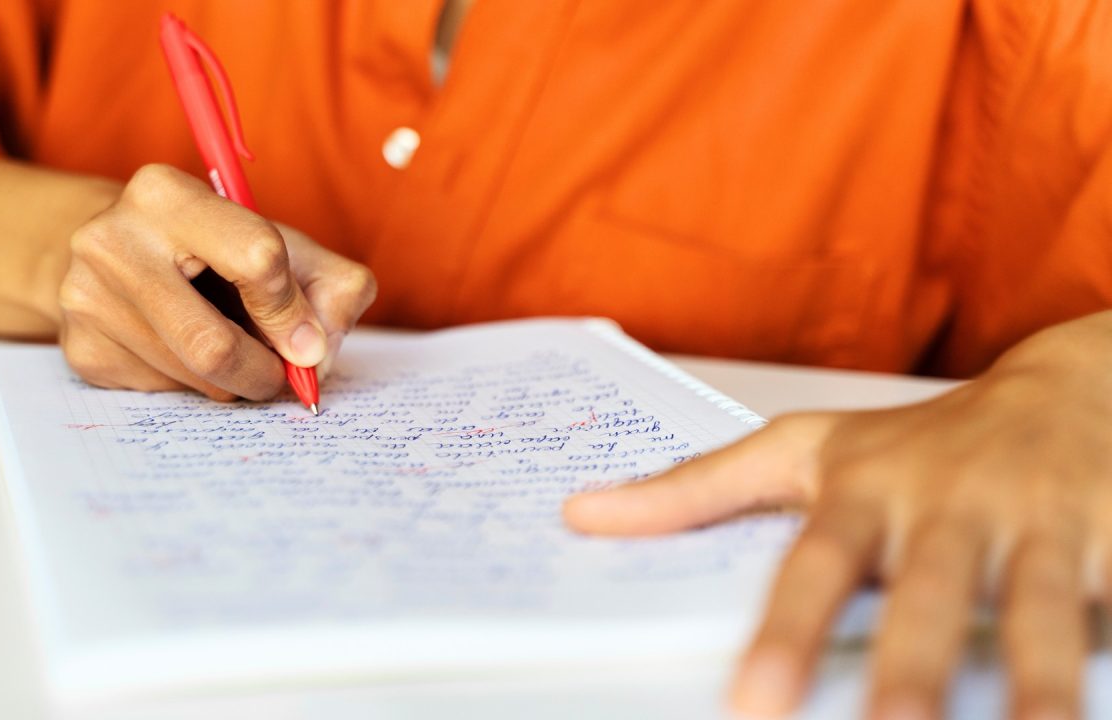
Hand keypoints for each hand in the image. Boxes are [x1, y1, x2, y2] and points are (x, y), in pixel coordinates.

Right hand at [58, 163, 375, 400]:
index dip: (293, 312)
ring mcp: (86, 298)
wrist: (121, 254)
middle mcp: (112, 239)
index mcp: (167, 195)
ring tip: (235, 351)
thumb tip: (318, 352)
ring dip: (233, 382)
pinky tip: (188, 354)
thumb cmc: (219, 250)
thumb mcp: (286, 246)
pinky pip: (163, 393)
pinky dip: (196, 387)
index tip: (307, 340)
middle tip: (282, 375)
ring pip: (193, 377)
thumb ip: (333, 286)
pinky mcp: (81, 349)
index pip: (257, 258)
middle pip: (213, 345)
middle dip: (264, 372)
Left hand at [564, 313, 1111, 718]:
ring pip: (1039, 612)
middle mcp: (949, 506)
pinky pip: (1107, 606)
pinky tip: (1095, 719)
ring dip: (1034, 684)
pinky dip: (1104, 664)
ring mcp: (1039, 525)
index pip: (815, 567)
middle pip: (928, 597)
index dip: (784, 635)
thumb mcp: (805, 450)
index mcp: (867, 489)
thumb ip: (696, 489)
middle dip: (910, 671)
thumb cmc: (917, 439)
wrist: (1068, 387)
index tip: (751, 705)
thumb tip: (580, 514)